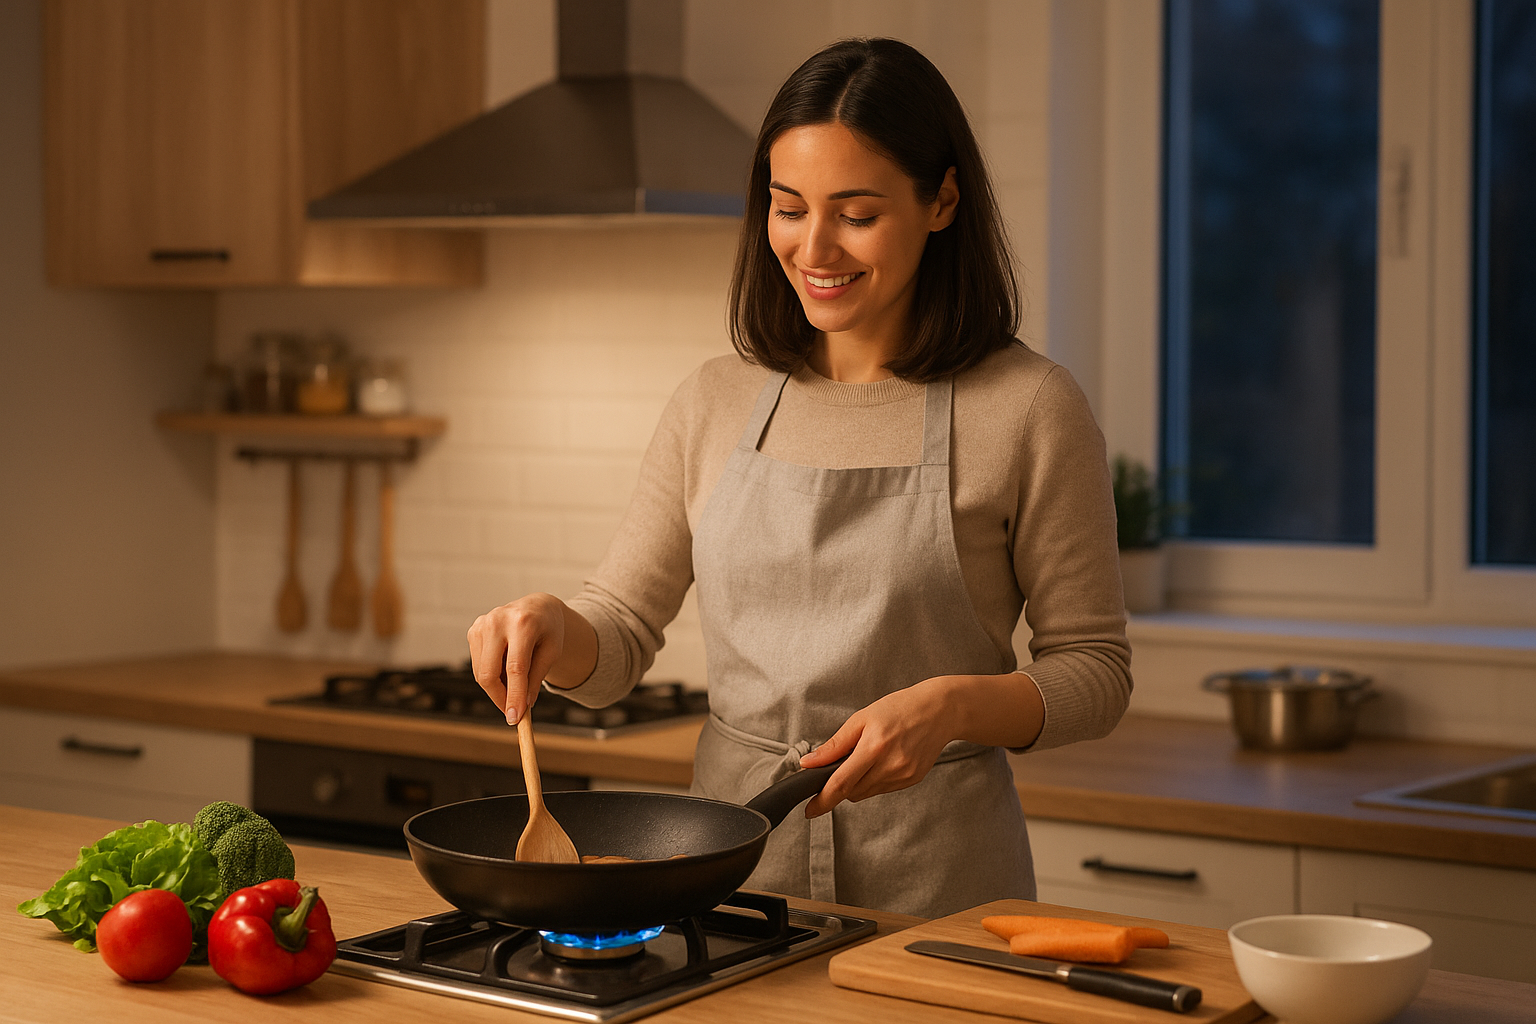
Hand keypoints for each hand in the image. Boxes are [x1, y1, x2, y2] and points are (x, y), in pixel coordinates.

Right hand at [467, 593, 576, 724]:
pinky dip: (491, 674)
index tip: (515, 718)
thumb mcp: (552, 652)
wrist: (538, 607)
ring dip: (497, 687)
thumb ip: (536, 678)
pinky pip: (478, 665)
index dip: (514, 695)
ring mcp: (482, 624)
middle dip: (500, 698)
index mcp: (523, 623)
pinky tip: (506, 667)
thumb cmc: (549, 630)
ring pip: (481, 672)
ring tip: (516, 682)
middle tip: (513, 712)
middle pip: (489, 672)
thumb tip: (523, 705)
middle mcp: (498, 620)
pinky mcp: (473, 630)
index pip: (515, 667)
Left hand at [797, 678, 960, 816]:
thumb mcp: (862, 718)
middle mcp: (890, 766)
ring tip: (868, 755)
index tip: (810, 810)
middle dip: (840, 784)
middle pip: (852, 792)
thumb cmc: (901, 708)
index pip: (841, 783)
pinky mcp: (911, 781)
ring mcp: (903, 776)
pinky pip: (883, 789)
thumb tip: (810, 762)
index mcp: (874, 747)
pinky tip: (884, 759)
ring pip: (866, 793)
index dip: (823, 801)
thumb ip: (834, 745)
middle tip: (843, 763)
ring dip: (858, 782)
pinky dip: (875, 780)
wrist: (940, 711)